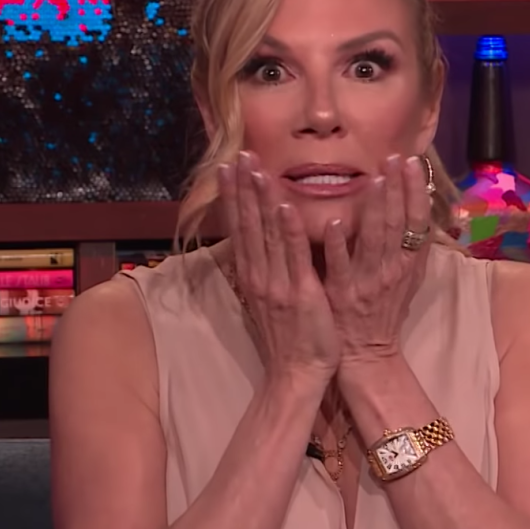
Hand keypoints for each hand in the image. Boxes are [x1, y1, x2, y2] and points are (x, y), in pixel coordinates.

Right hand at [217, 151, 341, 383]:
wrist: (297, 374)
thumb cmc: (289, 337)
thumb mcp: (270, 298)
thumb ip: (266, 268)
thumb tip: (260, 242)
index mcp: (253, 275)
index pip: (241, 227)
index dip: (234, 196)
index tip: (229, 166)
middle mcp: (260, 275)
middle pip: (248, 224)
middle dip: (242, 187)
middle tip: (237, 154)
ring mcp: (277, 283)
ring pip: (267, 233)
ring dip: (260, 198)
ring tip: (255, 167)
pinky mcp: (300, 293)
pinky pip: (294, 256)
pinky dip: (288, 230)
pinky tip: (284, 205)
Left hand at [323, 154, 431, 365]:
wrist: (366, 354)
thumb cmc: (384, 312)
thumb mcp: (407, 279)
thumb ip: (412, 247)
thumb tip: (420, 209)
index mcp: (407, 264)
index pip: (416, 221)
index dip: (415, 191)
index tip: (412, 162)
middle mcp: (391, 270)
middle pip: (397, 223)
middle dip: (397, 188)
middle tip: (394, 157)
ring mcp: (366, 281)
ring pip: (373, 240)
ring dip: (374, 208)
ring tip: (375, 177)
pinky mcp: (341, 293)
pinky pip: (340, 266)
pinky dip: (339, 244)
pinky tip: (335, 221)